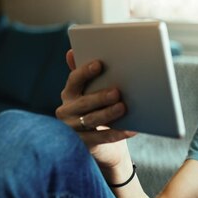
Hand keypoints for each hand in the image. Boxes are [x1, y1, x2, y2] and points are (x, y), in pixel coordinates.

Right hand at [55, 49, 136, 169]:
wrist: (102, 144)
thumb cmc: (98, 110)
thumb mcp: (92, 93)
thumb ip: (86, 76)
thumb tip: (72, 52)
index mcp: (69, 94)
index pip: (74, 80)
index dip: (85, 72)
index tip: (100, 64)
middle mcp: (66, 111)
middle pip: (84, 102)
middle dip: (100, 97)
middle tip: (117, 92)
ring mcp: (72, 129)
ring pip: (91, 120)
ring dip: (108, 114)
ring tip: (123, 108)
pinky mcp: (83, 145)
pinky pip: (101, 139)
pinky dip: (117, 134)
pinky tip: (131, 129)